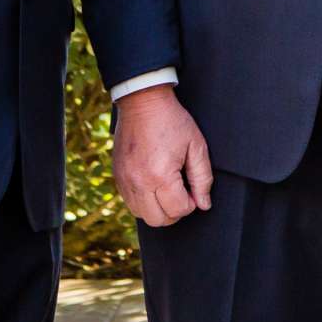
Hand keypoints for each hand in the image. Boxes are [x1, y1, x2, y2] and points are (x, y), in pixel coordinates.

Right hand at [114, 85, 212, 227]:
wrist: (142, 101)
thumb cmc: (172, 121)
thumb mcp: (196, 146)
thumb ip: (203, 178)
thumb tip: (204, 204)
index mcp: (160, 175)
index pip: (178, 210)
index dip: (191, 204)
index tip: (193, 190)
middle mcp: (139, 182)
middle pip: (158, 220)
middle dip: (174, 212)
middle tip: (182, 194)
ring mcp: (124, 181)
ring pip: (142, 215)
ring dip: (158, 209)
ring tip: (168, 189)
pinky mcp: (117, 177)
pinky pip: (130, 203)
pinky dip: (144, 201)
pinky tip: (154, 185)